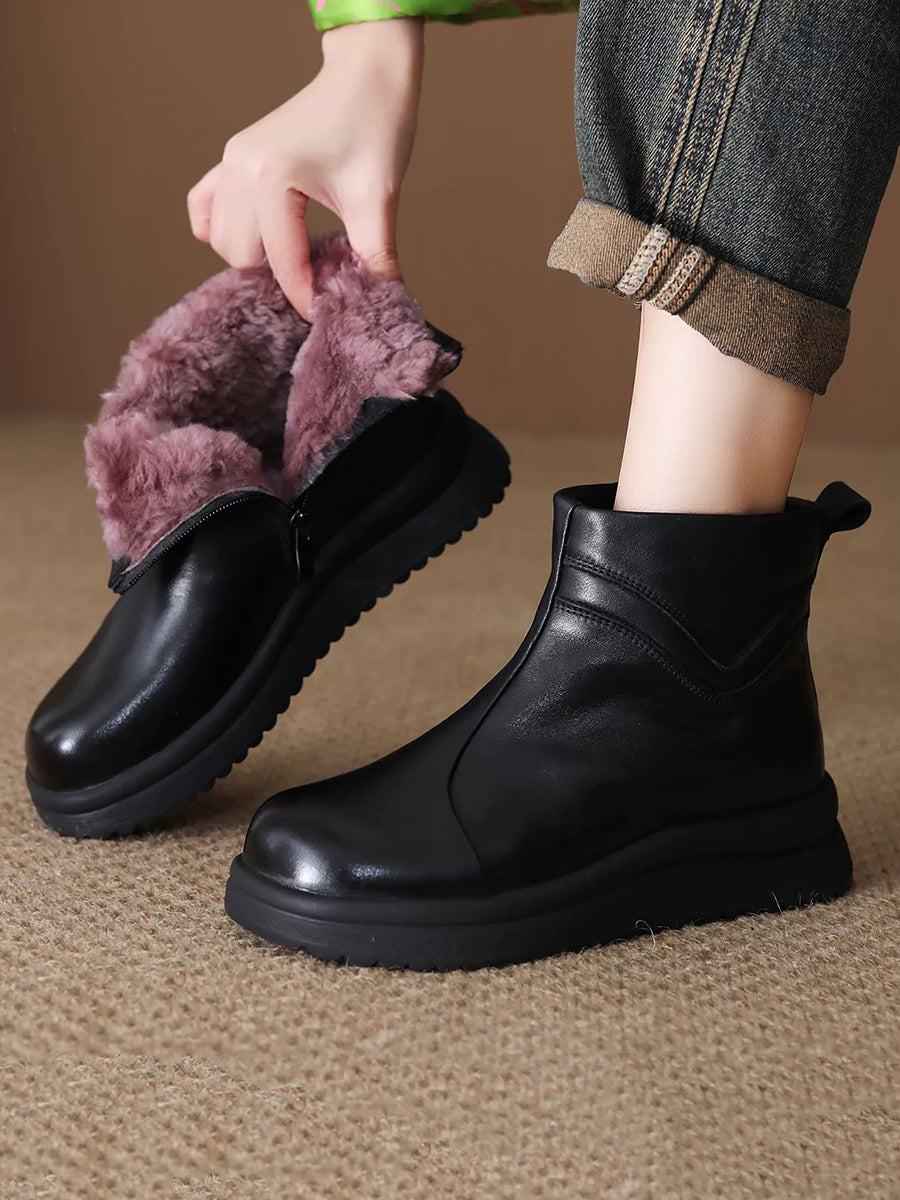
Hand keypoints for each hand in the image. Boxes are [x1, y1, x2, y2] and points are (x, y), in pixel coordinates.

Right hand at [187, 19, 423, 319]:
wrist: (366, 74)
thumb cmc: (374, 124)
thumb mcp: (378, 199)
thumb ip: (373, 258)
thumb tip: (378, 305)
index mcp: (271, 177)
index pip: (281, 261)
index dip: (305, 297)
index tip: (325, 317)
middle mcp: (240, 168)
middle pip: (241, 256)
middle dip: (278, 278)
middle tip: (317, 286)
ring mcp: (231, 161)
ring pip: (221, 238)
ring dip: (253, 258)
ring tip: (295, 262)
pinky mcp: (233, 158)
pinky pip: (205, 206)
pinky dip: (221, 230)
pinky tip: (255, 241)